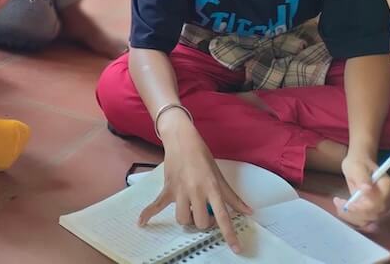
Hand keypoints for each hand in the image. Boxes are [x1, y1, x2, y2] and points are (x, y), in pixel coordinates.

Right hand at [139, 118, 251, 252]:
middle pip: (200, 222)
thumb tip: (248, 211)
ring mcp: (180, 191)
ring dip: (187, 218)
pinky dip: (148, 214)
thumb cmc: (202, 156)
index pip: (223, 216)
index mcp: (212, 188)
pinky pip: (156, 204)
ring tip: (190, 209)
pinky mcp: (168, 188)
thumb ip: (232, 197)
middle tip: (205, 212)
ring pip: (182, 218)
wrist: (182, 139)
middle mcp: (196, 191)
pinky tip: (141, 222)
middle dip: (203, 222)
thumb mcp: (219, 176)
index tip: (236, 249)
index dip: (229, 234)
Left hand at [335, 154, 389, 227]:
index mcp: (387, 186)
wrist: (359, 165)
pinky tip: (342, 209)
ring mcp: (383, 206)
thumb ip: (362, 178)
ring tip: (338, 203)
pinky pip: (365, 220)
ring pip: (369, 219)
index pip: (378, 203)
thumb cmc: (358, 164)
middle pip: (374, 214)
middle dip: (355, 212)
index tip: (348, 203)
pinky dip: (352, 217)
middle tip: (338, 202)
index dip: (363, 207)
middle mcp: (388, 199)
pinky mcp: (375, 210)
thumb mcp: (357, 167)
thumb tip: (367, 190)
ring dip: (351, 215)